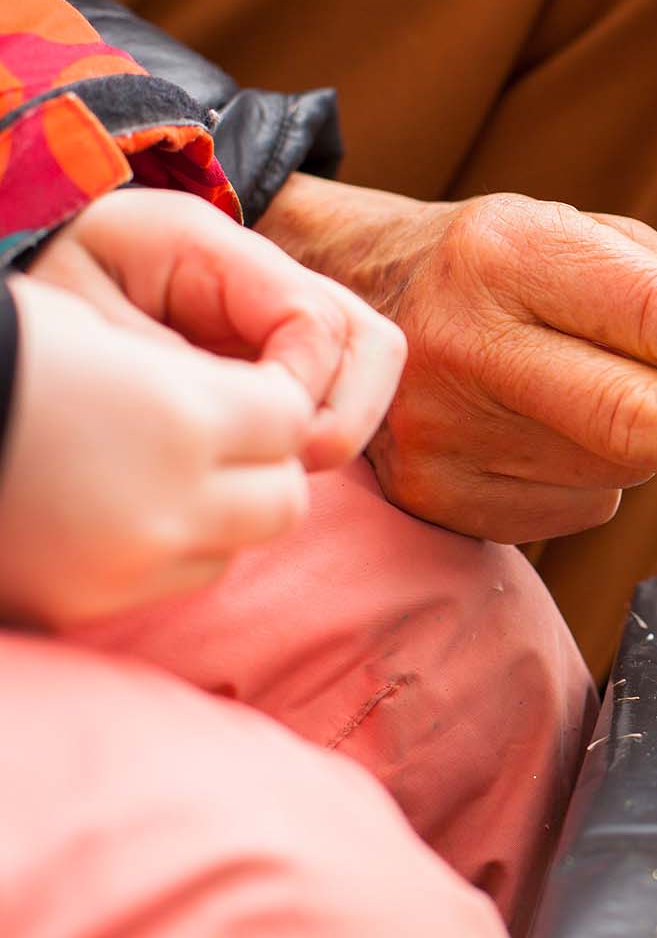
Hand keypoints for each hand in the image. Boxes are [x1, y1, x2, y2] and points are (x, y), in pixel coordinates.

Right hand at [0, 276, 315, 628]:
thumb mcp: (98, 334)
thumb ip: (194, 381)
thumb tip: (263, 413)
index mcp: (183, 415)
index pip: (293, 420)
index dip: (275, 400)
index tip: (247, 388)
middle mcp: (171, 499)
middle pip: (282, 500)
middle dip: (263, 469)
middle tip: (220, 440)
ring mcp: (127, 562)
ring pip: (231, 550)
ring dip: (219, 517)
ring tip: (159, 476)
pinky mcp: (83, 603)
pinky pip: (166, 584)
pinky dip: (162, 553)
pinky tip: (112, 513)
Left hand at [28, 188, 405, 469]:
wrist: (30, 279)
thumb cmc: (47, 289)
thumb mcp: (82, 318)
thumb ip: (171, 365)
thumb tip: (262, 419)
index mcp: (212, 248)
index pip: (316, 320)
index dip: (305, 388)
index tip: (261, 434)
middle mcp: (267, 275)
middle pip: (371, 343)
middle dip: (348, 412)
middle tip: (288, 457)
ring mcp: (279, 313)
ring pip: (367, 369)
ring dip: (340, 423)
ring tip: (277, 458)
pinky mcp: (277, 350)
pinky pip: (333, 390)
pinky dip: (317, 428)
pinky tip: (264, 452)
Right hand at [255, 175, 656, 543]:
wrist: (346, 300)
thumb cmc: (506, 266)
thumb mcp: (593, 244)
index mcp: (515, 253)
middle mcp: (470, 342)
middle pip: (645, 422)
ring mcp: (446, 431)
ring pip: (621, 472)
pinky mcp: (440, 498)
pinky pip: (578, 508)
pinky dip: (610, 480)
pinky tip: (574, 436)